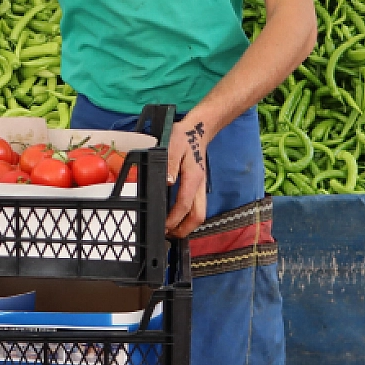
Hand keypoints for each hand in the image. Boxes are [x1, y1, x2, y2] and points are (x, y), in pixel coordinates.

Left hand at [165, 118, 209, 237]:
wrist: (199, 130)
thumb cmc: (184, 137)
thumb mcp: (174, 145)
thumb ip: (170, 163)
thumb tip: (168, 182)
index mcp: (193, 178)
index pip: (185, 205)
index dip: (174, 219)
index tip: (163, 226)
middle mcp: (200, 186)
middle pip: (198, 216)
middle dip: (185, 229)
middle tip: (168, 235)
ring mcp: (201, 187)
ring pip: (199, 213)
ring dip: (187, 225)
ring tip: (171, 230)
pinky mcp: (199, 187)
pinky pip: (197, 207)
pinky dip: (188, 217)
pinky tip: (176, 218)